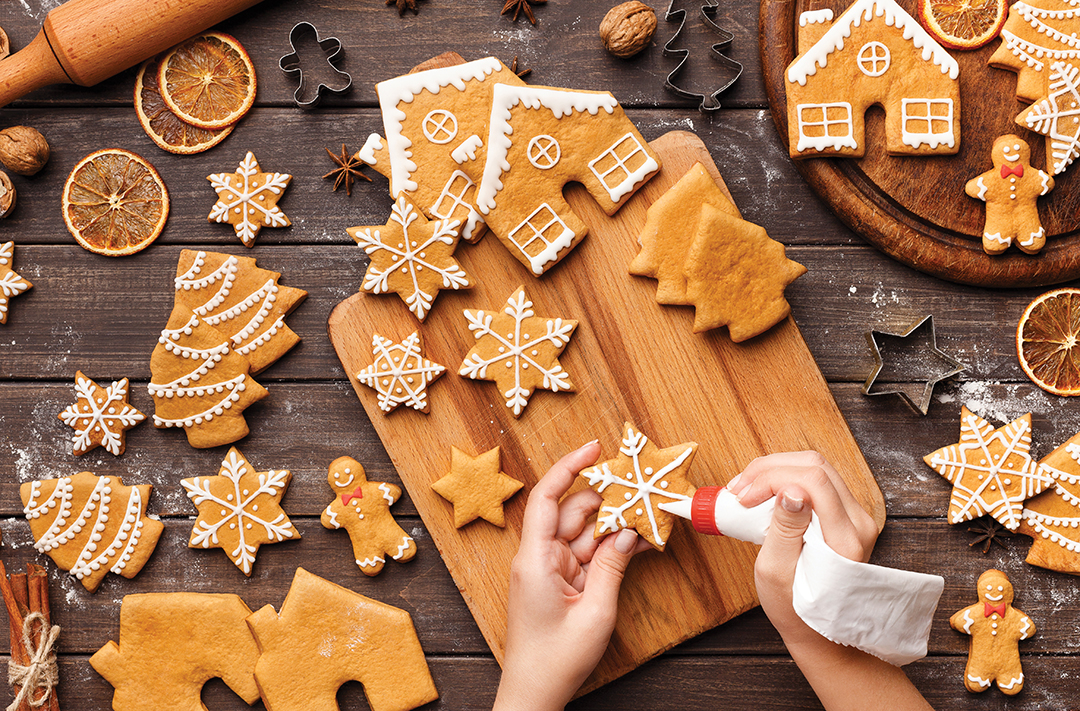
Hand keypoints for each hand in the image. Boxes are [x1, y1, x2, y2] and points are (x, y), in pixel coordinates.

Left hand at [493, 441, 650, 710]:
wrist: (536, 693)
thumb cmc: (555, 658)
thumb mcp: (594, 611)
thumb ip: (612, 567)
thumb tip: (628, 531)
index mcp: (535, 558)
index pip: (548, 497)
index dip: (569, 467)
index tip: (594, 447)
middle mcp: (540, 557)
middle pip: (573, 512)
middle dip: (606, 497)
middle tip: (641, 485)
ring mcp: (552, 570)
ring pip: (586, 533)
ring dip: (615, 523)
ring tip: (650, 513)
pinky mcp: (563, 582)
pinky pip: (590, 555)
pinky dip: (612, 547)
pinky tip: (640, 540)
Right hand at [728, 451, 877, 650]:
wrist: (820, 630)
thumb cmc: (794, 608)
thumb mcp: (777, 572)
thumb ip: (784, 529)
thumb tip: (790, 490)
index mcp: (845, 539)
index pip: (813, 481)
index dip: (771, 478)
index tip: (743, 497)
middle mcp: (859, 522)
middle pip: (815, 466)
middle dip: (770, 469)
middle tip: (738, 489)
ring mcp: (856, 516)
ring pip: (816, 467)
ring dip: (776, 470)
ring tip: (746, 489)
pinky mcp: (847, 515)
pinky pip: (817, 481)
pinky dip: (786, 478)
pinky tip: (764, 491)